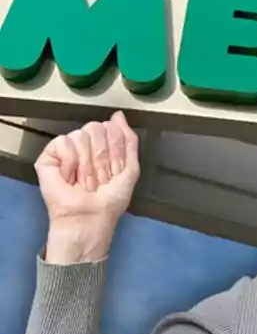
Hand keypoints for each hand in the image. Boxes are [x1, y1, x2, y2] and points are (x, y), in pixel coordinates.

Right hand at [34, 111, 140, 263]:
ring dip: (87, 164)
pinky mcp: (48, 157)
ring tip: (84, 180)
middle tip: (98, 178)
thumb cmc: (110, 200)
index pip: (111, 129)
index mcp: (103, 147)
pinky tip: (70, 176)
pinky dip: (70, 162)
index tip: (113, 171)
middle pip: (96, 128)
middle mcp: (84, 145)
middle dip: (101, 157)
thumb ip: (128, 140)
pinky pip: (63, 142)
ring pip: (80, 135)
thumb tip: (118, 115)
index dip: (115, 150)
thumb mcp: (130, 168)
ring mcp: (66, 151)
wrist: (91, 218)